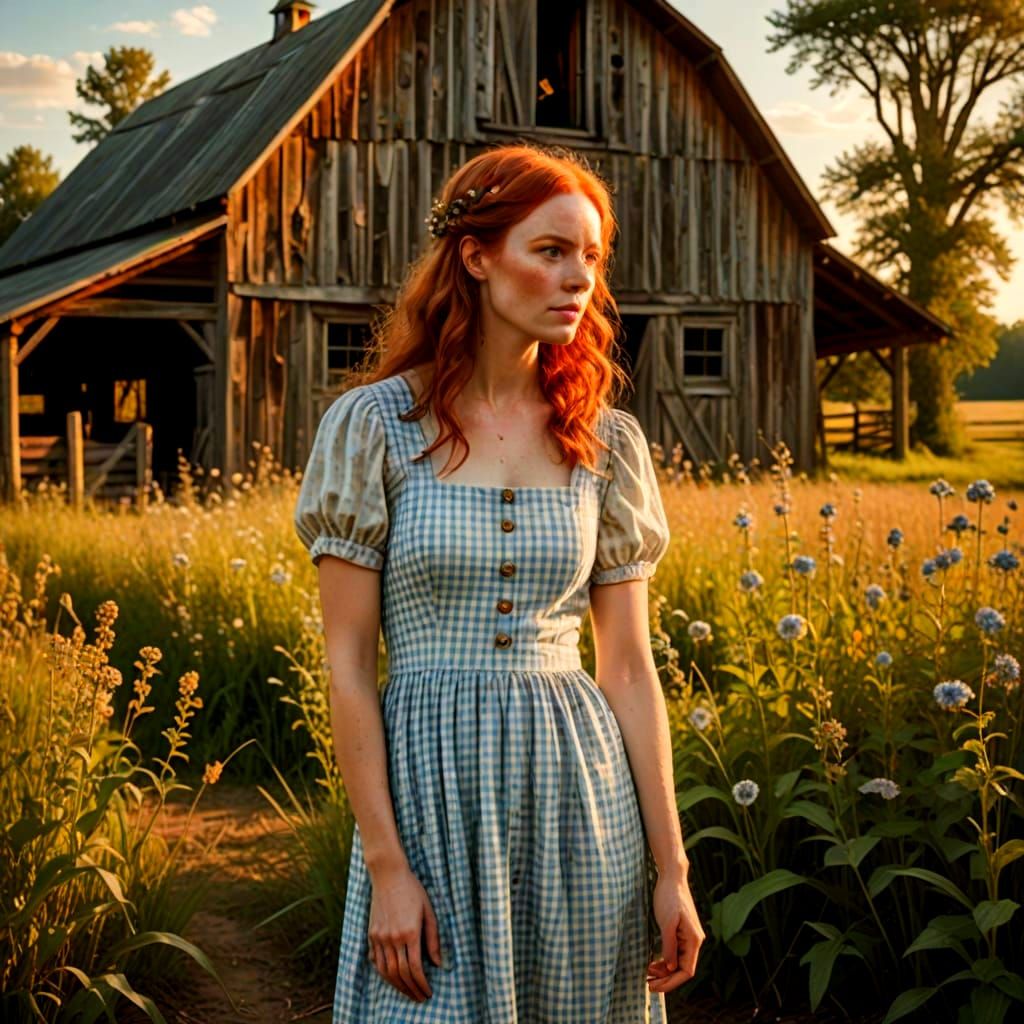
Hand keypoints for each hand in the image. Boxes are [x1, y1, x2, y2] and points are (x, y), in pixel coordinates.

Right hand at [367, 861, 442, 1001]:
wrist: (389, 875)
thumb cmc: (413, 891)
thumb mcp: (429, 912)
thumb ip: (433, 939)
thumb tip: (438, 963)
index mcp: (410, 932)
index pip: (415, 968)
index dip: (422, 984)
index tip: (428, 992)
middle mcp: (393, 937)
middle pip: (400, 973)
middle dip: (411, 989)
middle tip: (420, 997)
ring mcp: (380, 936)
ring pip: (386, 971)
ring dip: (397, 985)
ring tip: (408, 992)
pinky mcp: (371, 934)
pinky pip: (376, 961)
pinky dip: (383, 973)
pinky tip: (392, 978)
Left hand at [646, 865, 703, 993]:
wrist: (671, 877)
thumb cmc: (669, 897)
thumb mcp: (667, 922)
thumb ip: (669, 946)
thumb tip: (670, 968)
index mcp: (694, 940)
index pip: (686, 971)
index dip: (671, 982)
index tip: (655, 987)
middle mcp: (694, 941)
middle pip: (682, 969)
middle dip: (666, 979)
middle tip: (648, 984)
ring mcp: (688, 937)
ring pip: (678, 962)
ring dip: (664, 971)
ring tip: (647, 974)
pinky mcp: (681, 932)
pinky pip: (675, 952)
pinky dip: (664, 960)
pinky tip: (652, 963)